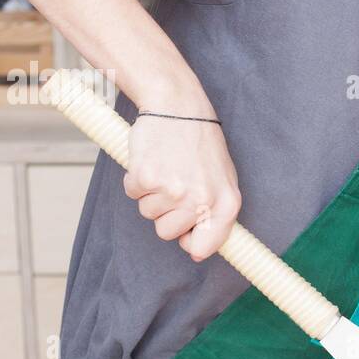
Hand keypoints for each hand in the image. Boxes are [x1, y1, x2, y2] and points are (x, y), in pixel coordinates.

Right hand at [123, 110, 240, 261]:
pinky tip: (152, 161)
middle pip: (167, 233)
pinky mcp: (147, 178)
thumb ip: (215, 215)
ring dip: (151, 194)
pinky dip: (136, 180)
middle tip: (175, 184)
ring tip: (166, 168)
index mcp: (226, 203)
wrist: (178, 107)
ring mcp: (174, 191)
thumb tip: (198, 252)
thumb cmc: (199, 144)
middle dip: (165, 213)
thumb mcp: (222, 179)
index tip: (186, 234)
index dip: (191, 242)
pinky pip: (132, 194)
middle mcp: (202, 200)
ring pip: (148, 214)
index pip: (205, 247)